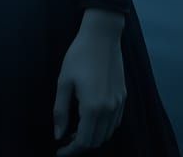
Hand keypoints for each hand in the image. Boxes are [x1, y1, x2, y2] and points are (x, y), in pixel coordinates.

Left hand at [52, 27, 125, 153]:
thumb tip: (58, 135)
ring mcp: (119, 104)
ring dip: (93, 137)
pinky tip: (92, 118)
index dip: (70, 150)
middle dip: (80, 145)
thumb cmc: (79, 55)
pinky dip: (104, 128)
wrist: (102, 36)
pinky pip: (115, 122)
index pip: (83, 141)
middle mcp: (109, 110)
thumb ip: (60, 111)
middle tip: (66, 138)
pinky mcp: (123, 96)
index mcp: (93, 108)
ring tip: (77, 128)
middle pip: (96, 141)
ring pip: (107, 134)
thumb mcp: (64, 81)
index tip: (59, 150)